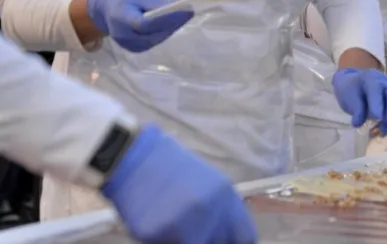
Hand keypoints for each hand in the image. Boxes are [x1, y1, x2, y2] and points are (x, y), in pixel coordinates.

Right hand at [87, 0, 193, 52]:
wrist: (105, 10)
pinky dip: (164, 33)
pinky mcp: (134, 49)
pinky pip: (153, 42)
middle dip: (174, 23)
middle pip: (154, 33)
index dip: (168, 18)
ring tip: (184, 17)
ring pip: (156, 39)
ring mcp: (129, 45)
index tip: (187, 10)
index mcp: (122, 19)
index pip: (147, 23)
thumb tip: (178, 9)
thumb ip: (157, 4)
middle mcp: (124, 36)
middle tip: (189, 13)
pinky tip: (173, 25)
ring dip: (171, 29)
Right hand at [101, 124, 256, 243]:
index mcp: (226, 197)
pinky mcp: (154, 233)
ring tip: (172, 222)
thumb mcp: (208, 183)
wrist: (135, 156)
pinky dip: (161, 238)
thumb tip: (224, 236)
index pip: (245, 236)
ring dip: (181, 239)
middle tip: (192, 231)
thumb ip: (221, 211)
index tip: (222, 240)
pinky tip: (156, 219)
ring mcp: (182, 224)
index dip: (232, 241)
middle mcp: (208, 212)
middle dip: (206, 240)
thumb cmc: (173, 169)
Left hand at [331, 68, 386, 135]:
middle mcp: (385, 82)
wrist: (355, 83)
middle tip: (384, 130)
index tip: (375, 118)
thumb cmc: (351, 90)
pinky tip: (384, 129)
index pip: (376, 90)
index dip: (376, 105)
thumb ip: (355, 109)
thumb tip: (359, 124)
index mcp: (371, 78)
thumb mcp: (348, 97)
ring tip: (383, 132)